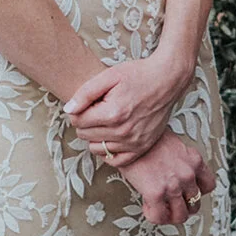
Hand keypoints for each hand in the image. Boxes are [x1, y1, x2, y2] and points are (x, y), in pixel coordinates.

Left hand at [66, 50, 192, 168]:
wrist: (167, 80)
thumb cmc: (138, 74)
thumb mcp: (109, 76)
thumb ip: (85, 93)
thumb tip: (68, 110)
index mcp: (112, 113)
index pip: (77, 121)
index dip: (77, 110)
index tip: (88, 102)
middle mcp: (123, 131)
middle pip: (85, 135)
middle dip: (85, 122)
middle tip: (97, 109)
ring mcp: (134, 142)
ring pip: (97, 148)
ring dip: (95, 136)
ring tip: (104, 121)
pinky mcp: (142, 147)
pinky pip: (116, 160)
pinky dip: (108, 151)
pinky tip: (110, 137)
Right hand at [119, 128, 211, 232]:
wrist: (130, 134)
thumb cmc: (147, 137)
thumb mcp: (173, 144)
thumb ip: (180, 160)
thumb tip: (173, 170)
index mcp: (194, 160)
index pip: (208, 185)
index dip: (197, 193)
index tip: (187, 193)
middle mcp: (187, 174)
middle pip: (195, 204)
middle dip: (183, 207)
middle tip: (171, 205)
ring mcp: (173, 185)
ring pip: (181, 215)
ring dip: (170, 216)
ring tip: (160, 209)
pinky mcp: (155, 193)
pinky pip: (159, 216)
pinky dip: (154, 216)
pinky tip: (147, 205)